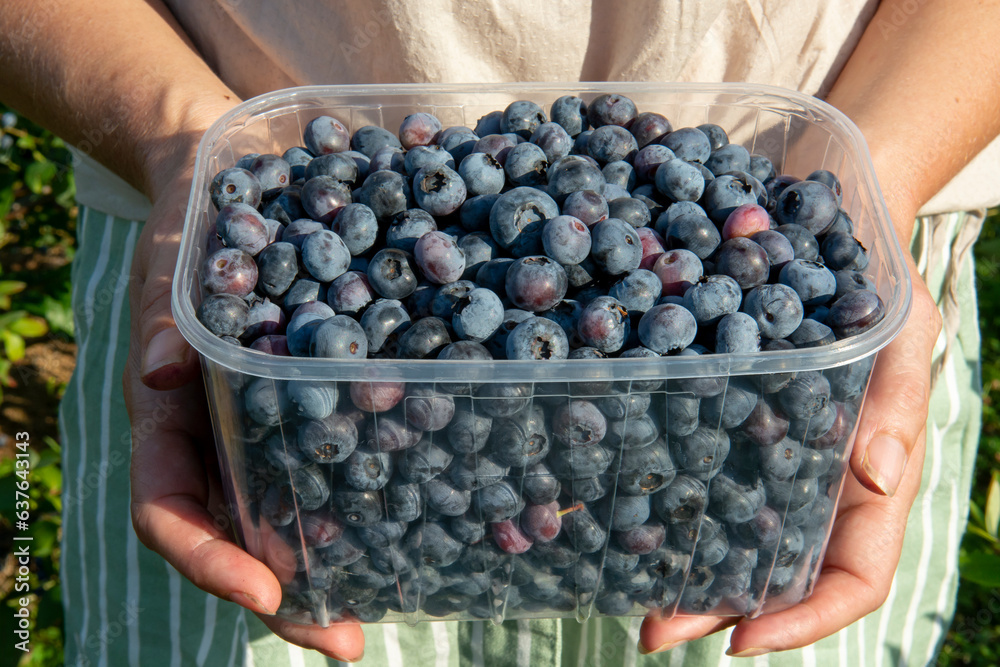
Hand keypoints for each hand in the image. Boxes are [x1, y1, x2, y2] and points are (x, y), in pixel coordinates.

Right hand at [123, 155, 366, 661]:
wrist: (239, 185)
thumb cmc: (194, 232)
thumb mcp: (173, 269)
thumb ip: (167, 319)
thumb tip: (164, 370)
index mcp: (172, 422)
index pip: (170, 513)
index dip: (210, 561)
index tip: (267, 596)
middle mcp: (224, 441)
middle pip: (246, 540)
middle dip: (295, 599)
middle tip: (352, 641)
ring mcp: (276, 427)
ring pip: (302, 512)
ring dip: (349, 560)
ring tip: (411, 595)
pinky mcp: (328, 399)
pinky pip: (353, 453)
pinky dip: (387, 486)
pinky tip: (444, 503)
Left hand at [639, 206, 940, 655]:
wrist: (814, 223)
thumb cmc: (875, 282)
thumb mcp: (902, 333)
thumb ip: (897, 405)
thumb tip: (881, 478)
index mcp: (864, 479)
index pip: (853, 575)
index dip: (806, 620)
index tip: (743, 640)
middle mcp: (807, 481)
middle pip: (770, 569)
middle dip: (713, 605)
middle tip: (652, 630)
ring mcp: (756, 452)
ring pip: (719, 530)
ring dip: (671, 565)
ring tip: (615, 586)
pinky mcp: (712, 415)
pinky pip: (683, 464)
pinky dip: (646, 492)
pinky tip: (599, 503)